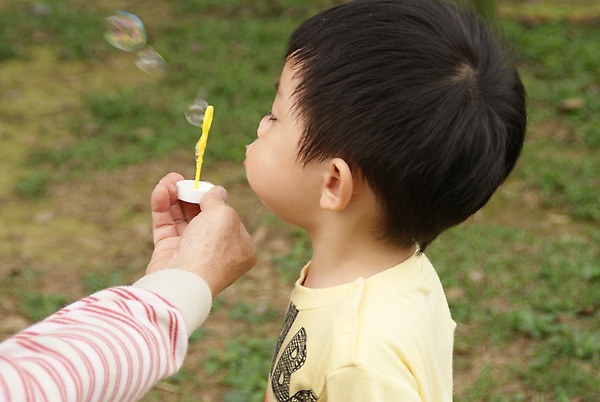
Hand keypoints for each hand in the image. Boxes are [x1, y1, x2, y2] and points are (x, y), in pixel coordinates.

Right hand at [146, 173, 256, 295]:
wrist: (183, 280)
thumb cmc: (211, 249)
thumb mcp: (224, 215)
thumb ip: (218, 200)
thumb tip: (216, 191)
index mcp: (240, 247)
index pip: (228, 217)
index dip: (214, 199)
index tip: (203, 186)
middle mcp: (217, 252)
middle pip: (202, 216)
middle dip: (190, 195)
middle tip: (179, 178)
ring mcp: (192, 253)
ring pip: (182, 219)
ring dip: (174, 197)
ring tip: (167, 179)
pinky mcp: (169, 254)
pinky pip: (166, 226)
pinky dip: (163, 208)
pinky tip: (160, 190)